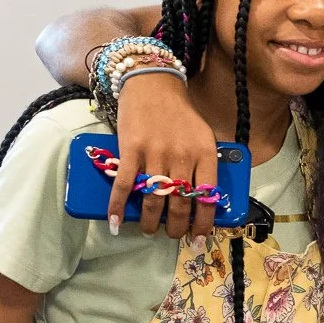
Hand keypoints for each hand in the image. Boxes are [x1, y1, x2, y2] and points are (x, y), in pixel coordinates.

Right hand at [112, 72, 217, 240]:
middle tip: (174, 236)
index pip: (207, 197)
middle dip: (177, 227)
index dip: (203, 222)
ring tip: (151, 231)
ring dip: (151, 222)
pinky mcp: (130, 150)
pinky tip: (115, 222)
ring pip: (154, 199)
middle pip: (180, 204)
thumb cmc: (180, 114)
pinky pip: (125, 185)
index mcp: (205, 154)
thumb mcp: (203, 136)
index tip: (199, 237)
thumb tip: (204, 198)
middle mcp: (182, 157)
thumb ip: (204, 164)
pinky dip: (118, 206)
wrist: (153, 85)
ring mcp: (155, 154)